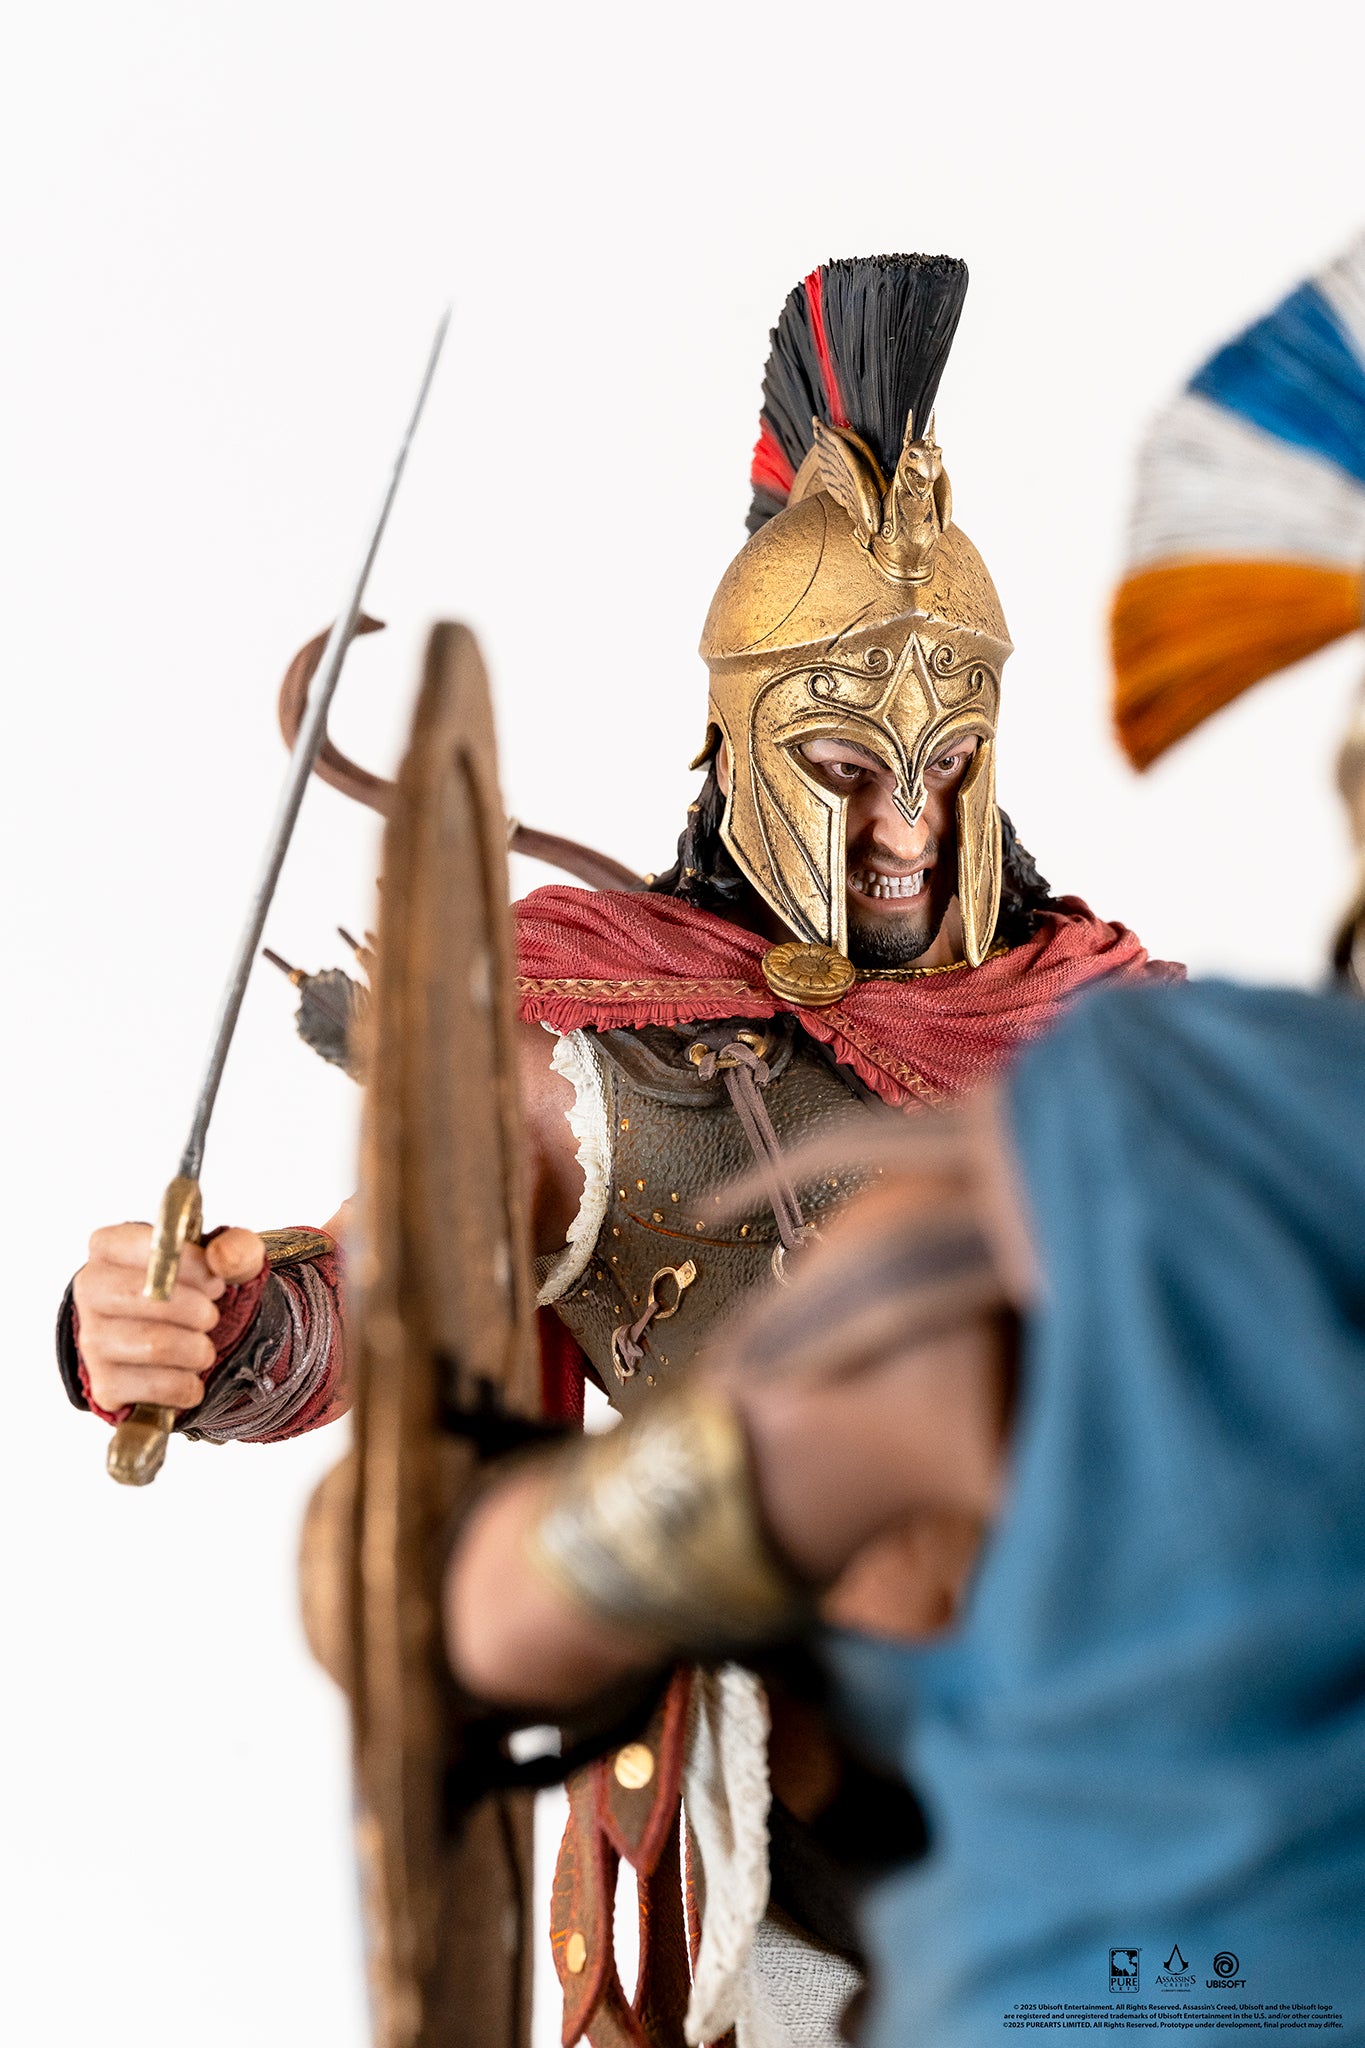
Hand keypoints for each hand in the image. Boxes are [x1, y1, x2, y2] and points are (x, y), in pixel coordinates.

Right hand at [73, 1223, 265, 1416]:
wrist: (182, 1343)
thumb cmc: (198, 1290)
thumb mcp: (225, 1261)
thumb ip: (236, 1247)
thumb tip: (221, 1257)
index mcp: (111, 1248)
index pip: (147, 1246)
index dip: (190, 1265)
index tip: (214, 1283)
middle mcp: (91, 1290)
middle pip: (148, 1296)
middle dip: (197, 1310)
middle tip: (211, 1317)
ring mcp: (91, 1340)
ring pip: (155, 1344)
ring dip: (197, 1349)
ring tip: (203, 1347)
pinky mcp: (104, 1384)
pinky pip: (155, 1387)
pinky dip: (187, 1385)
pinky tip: (190, 1377)